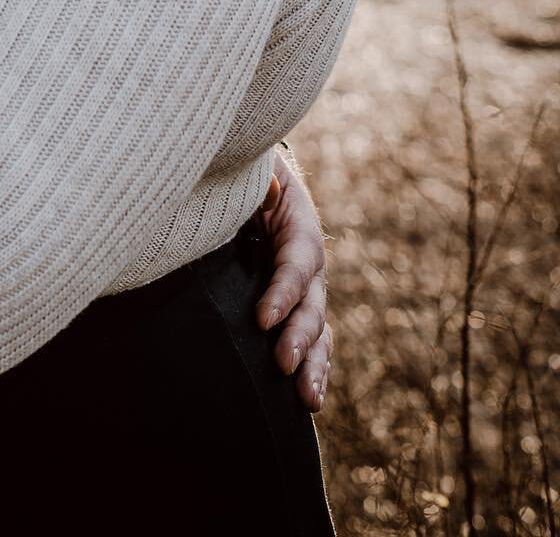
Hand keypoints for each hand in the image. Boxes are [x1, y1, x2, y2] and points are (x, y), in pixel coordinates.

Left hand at [256, 150, 332, 413]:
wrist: (259, 179)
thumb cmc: (251, 174)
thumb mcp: (257, 169)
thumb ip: (261, 181)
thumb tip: (270, 190)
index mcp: (300, 229)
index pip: (296, 265)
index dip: (283, 293)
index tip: (262, 319)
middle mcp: (309, 264)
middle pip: (311, 305)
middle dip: (299, 338)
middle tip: (282, 365)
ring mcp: (306, 288)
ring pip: (317, 330)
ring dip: (313, 365)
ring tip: (307, 399)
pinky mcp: (296, 305)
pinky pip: (311, 338)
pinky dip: (313, 367)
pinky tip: (308, 400)